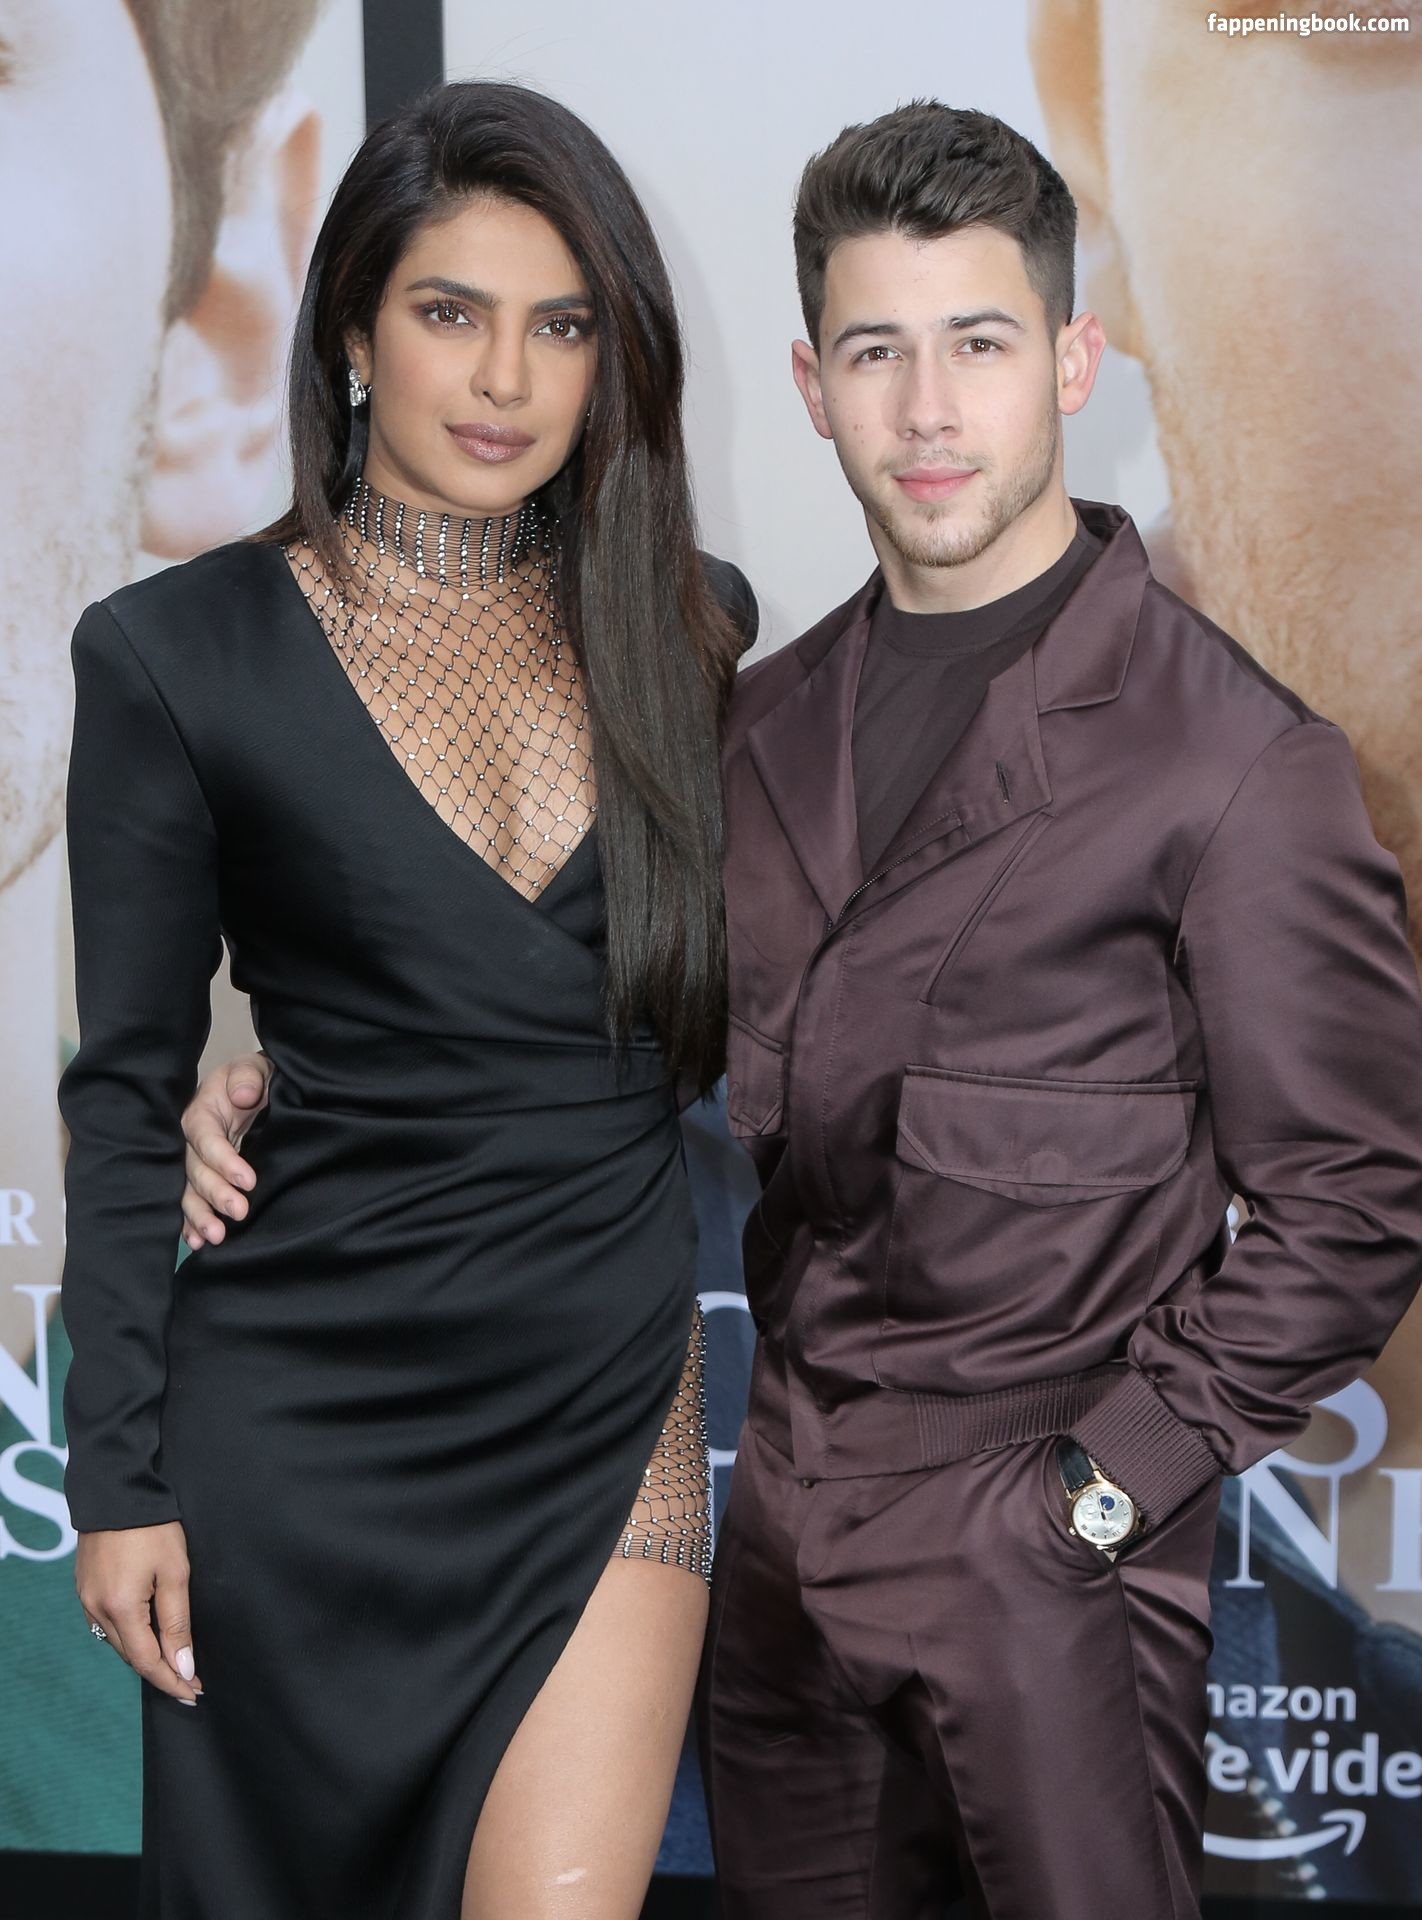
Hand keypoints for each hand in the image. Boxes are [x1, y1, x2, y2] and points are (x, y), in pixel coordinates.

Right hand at [76, 1522, 201, 1703]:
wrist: (116, 1491)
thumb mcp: (174, 1573)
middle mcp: (96, 1610)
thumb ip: (177, 1623)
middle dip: (161, 1672)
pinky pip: (108, 1623)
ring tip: (174, 1664)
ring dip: (145, 1655)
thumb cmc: (152, 1528)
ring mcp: (86, 1599)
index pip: (148, 1662)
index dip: (172, 1682)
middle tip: (191, 1683)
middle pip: (131, 1655)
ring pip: (118, 1642)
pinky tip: (147, 1635)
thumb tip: (183, 1667)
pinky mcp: (85, 1588)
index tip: (194, 1694)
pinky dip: (130, 1635)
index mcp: (120, 1609)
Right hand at [180, 1052, 271, 1250]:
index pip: (206, 1139)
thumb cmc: (255, 1079)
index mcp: (202, 1112)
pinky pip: (192, 1201)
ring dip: (199, 1216)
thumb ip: (248, 1076)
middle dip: (215, 1193)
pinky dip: (191, 1223)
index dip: (224, 1160)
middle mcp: (193, 1141)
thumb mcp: (255, 1067)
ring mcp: (197, 1162)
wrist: (260, 1089)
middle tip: (239, 1211)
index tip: (249, 1180)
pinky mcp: (206, 1178)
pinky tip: (197, 1241)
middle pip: (195, 1170)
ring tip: (215, 1236)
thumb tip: (242, 1095)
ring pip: (189, 1191)